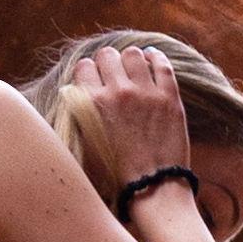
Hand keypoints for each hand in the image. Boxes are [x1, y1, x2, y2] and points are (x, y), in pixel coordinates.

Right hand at [77, 41, 198, 202]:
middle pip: (107, 55)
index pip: (84, 67)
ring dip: (131, 60)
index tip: (93, 79)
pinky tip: (152, 61)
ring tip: (133, 70)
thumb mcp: (83, 143)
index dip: (88, 72)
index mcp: (91, 103)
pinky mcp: (169, 97)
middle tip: (113, 74)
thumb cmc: (114, 173)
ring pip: (134, 54)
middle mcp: (117, 92)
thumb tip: (72, 92)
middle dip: (108, 62)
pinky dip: (156, 58)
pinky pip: (162, 63)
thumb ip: (76, 113)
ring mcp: (146, 92)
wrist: (151, 187)